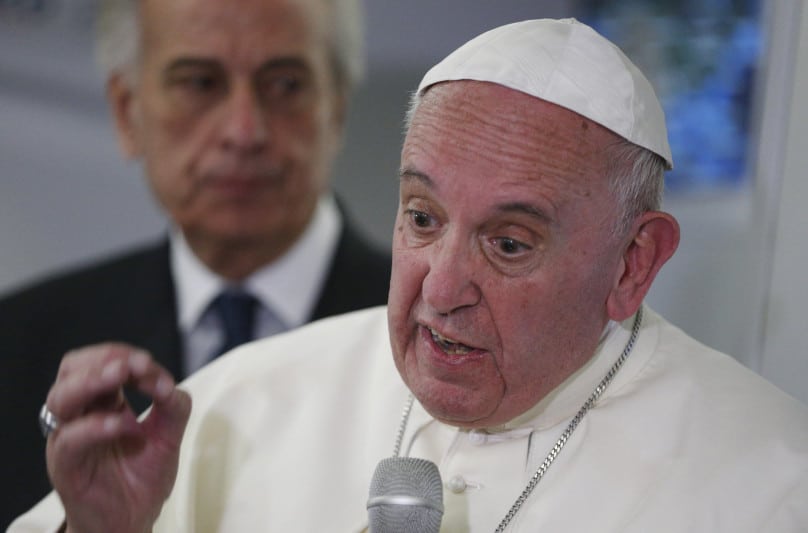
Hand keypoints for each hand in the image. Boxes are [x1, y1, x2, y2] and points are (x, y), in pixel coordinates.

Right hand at [44, 344, 190, 532]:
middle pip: (72, 370)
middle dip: (105, 359)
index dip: (124, 355)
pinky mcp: (66, 468)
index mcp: (102, 402)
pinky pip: (69, 441)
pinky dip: (94, 426)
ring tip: (123, 376)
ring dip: (93, 380)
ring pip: (61, 398)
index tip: (150, 363)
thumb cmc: (141, 477)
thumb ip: (173, 406)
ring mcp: (69, 439)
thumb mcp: (167, 436)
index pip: (100, 362)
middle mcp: (80, 415)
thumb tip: (169, 383)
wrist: (131, 522)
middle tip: (137, 363)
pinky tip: (121, 424)